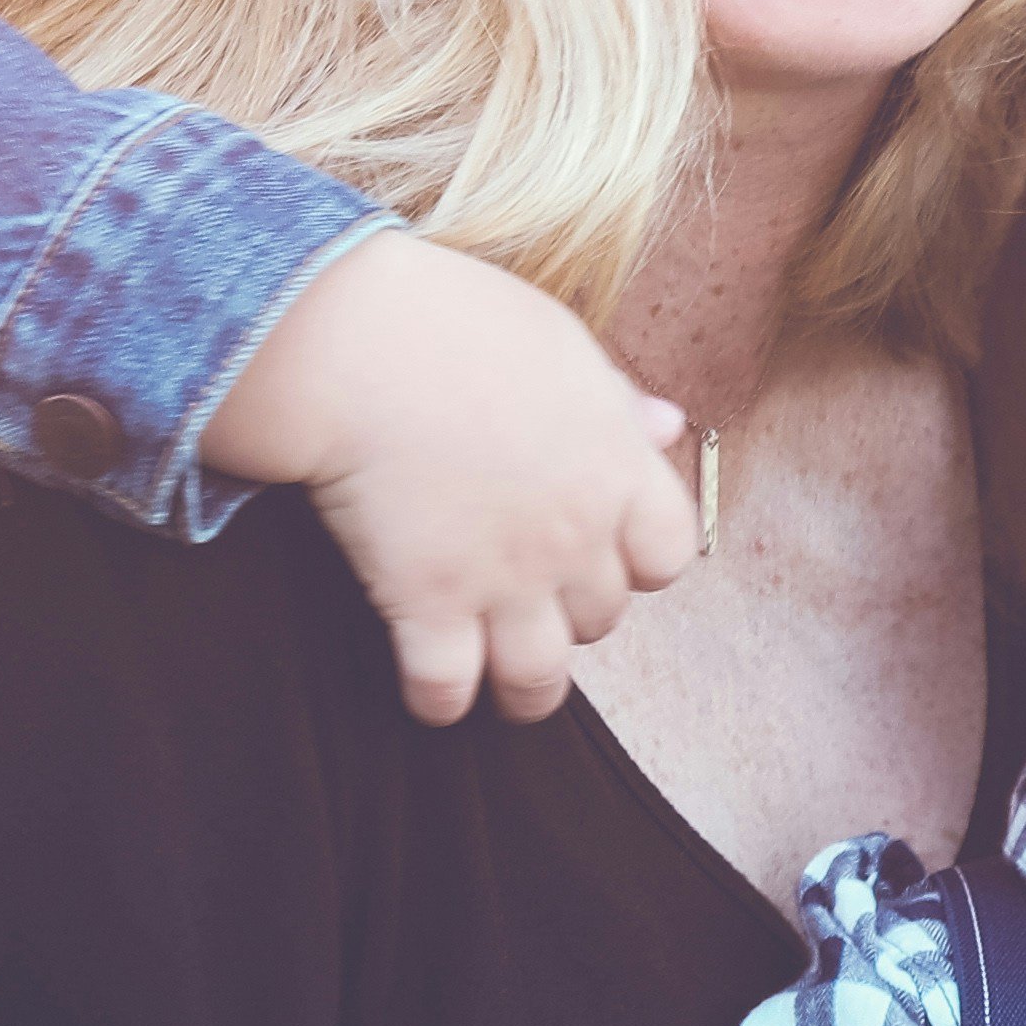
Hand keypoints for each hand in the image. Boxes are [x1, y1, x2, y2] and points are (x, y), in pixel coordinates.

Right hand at [197, 230, 705, 721]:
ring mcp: (504, 579)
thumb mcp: (558, 345)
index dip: (637, 562)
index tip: (605, 554)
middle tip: (531, 600)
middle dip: (571, 616)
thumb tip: (666, 426)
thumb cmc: (454, 325)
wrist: (358, 345)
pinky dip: (439, 701)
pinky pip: (447, 689)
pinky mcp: (427, 604)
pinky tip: (428, 689)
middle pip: (601, 618)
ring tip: (499, 684)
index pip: (667, 555)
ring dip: (523, 689)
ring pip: (538, 679)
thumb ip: (615, 400)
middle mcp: (573, 536)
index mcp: (615, 469)